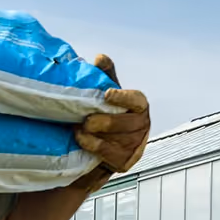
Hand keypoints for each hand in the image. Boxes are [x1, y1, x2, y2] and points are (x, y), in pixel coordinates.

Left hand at [74, 54, 150, 173]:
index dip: (123, 97)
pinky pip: (107, 153)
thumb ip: (106, 75)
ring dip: (93, 134)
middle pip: (124, 124)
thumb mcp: (108, 94)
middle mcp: (142, 126)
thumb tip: (100, 58)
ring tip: (78, 128)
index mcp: (140, 106)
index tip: (107, 94)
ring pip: (115, 140)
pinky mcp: (124, 161)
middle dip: (104, 122)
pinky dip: (91, 145)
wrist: (105, 148)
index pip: (136, 100)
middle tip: (86, 120)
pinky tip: (81, 139)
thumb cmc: (108, 115)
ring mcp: (135, 146)